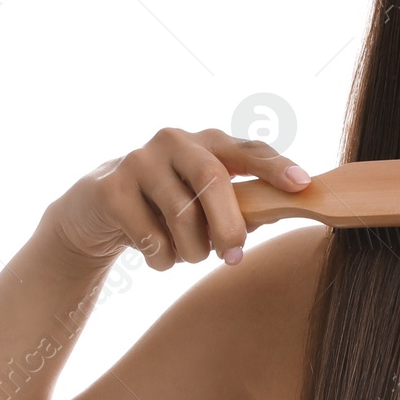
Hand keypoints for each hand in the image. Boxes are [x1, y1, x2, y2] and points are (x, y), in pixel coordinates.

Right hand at [42, 127, 311, 269]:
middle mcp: (175, 141)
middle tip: (234, 255)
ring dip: (191, 250)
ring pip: (181, 215)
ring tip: (188, 256)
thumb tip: (282, 211)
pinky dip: (161, 259)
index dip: (276, 167)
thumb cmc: (167, 209)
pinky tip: (157, 255)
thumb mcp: (206, 205)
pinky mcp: (110, 188)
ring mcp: (139, 160)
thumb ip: (243, 206)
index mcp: (208, 143)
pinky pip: (150, 237)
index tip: (301, 185)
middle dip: (228, 225)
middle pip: (213, 180)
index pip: (249, 150)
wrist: (97, 212)